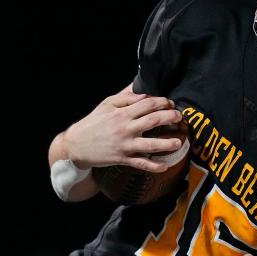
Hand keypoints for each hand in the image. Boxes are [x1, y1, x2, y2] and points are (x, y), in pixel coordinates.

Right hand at [63, 85, 184, 172]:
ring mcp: (125, 145)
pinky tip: (165, 166)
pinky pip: (141, 163)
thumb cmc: (93, 122)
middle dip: (169, 118)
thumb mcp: (106, 104)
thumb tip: (142, 89)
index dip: (162, 102)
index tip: (170, 103)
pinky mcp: (123, 159)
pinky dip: (153, 166)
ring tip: (178, 142)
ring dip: (166, 143)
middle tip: (180, 117)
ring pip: (150, 144)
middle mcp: (125, 128)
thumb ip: (125, 96)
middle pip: (152, 121)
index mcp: (122, 113)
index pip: (147, 104)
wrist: (77, 144)